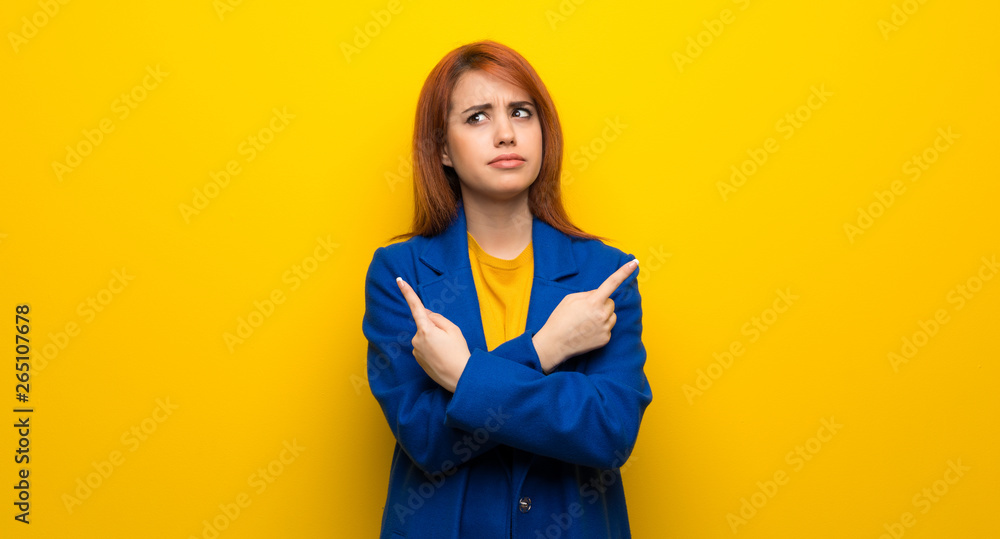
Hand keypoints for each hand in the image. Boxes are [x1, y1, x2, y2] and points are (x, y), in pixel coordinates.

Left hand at [396, 276, 471, 392]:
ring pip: (424, 336)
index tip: (399, 281)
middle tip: (449, 339)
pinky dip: (432, 348)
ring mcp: (416, 350)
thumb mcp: (453, 329)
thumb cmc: (458, 352)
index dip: (407, 293)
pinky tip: (442, 357)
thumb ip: (437, 318)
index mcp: (426, 329)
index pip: (416, 307)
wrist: (459, 378)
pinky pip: (424, 347)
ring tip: (447, 350)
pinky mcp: (417, 359)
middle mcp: (417, 339)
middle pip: (425, 324)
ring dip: (434, 339)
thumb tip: (425, 314)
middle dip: (435, 327)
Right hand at [532, 258, 637, 373]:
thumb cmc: (560, 319)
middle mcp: (602, 314)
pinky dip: (601, 328)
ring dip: (603, 316)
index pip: (612, 283)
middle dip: (602, 304)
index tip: (634, 263)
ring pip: (612, 315)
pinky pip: (608, 327)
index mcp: (593, 301)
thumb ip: (588, 294)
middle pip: (611, 302)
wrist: (555, 343)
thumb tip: (600, 295)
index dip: (624, 272)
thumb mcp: (571, 299)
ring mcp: (605, 328)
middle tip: (586, 311)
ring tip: (587, 322)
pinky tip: (588, 331)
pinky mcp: (605, 339)